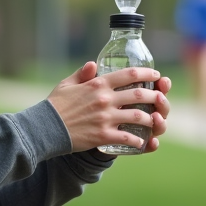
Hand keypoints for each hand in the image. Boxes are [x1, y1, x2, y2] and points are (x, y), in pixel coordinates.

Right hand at [47, 62, 170, 152]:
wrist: (45, 128)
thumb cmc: (55, 105)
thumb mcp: (67, 84)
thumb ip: (82, 74)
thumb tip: (93, 64)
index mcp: (98, 84)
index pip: (129, 75)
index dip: (147, 74)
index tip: (156, 75)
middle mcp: (105, 99)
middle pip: (140, 95)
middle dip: (155, 96)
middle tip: (160, 98)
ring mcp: (105, 118)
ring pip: (138, 116)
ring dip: (150, 118)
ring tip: (154, 120)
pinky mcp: (103, 135)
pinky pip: (127, 137)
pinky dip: (138, 140)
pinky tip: (141, 140)